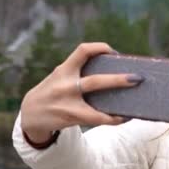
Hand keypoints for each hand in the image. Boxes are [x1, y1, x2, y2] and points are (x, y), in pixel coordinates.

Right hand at [20, 42, 142, 142]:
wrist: (31, 114)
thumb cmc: (53, 91)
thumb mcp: (60, 76)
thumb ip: (79, 72)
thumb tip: (114, 72)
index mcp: (64, 70)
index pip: (83, 51)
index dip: (101, 48)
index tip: (114, 52)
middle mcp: (66, 86)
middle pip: (96, 82)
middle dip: (118, 80)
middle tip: (137, 78)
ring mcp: (69, 104)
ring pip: (97, 107)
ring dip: (118, 106)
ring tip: (136, 101)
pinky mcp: (72, 118)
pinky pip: (97, 120)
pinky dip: (113, 119)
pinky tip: (124, 117)